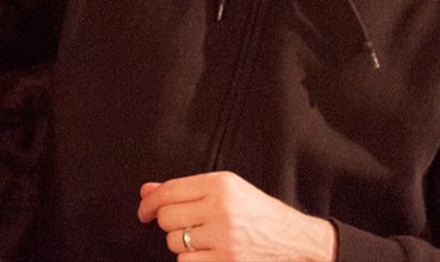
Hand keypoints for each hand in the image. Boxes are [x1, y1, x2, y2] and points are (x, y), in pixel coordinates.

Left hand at [137, 171, 334, 261]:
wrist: (295, 240)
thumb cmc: (257, 212)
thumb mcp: (225, 189)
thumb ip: (183, 189)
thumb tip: (146, 191)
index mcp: (220, 185)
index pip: (168, 191)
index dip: (149, 202)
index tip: (144, 211)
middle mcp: (221, 209)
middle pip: (167, 218)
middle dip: (168, 223)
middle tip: (181, 225)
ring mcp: (225, 238)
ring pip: (174, 242)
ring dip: (180, 243)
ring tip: (201, 239)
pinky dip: (191, 259)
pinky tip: (207, 253)